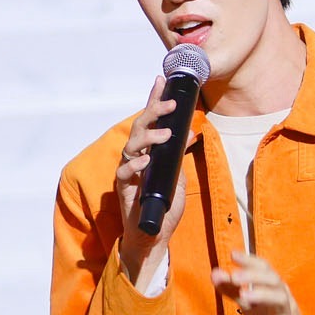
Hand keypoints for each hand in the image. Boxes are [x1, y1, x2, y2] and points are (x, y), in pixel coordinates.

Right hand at [117, 76, 188, 288]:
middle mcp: (136, 157)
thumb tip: (190, 131)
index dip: (153, 99)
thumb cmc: (164, 206)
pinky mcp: (124, 188)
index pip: (150, 120)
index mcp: (148, 151)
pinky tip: (146, 160)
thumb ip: (179, 155)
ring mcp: (128, 172)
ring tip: (165, 133)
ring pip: (131, 145)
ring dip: (148, 136)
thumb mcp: (177, 176)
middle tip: (170, 103)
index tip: (161, 79)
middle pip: (139, 127)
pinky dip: (136, 164)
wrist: (155, 235)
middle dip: (153, 111)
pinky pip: (125, 171)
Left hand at [213, 250, 314, 314]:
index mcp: (271, 288)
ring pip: (281, 298)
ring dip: (263, 295)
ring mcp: (290, 313)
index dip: (250, 261)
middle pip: (273, 280)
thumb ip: (232, 290)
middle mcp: (282, 296)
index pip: (264, 268)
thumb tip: (215, 272)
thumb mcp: (249, 305)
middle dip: (254, 276)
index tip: (233, 254)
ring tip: (245, 297)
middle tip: (234, 277)